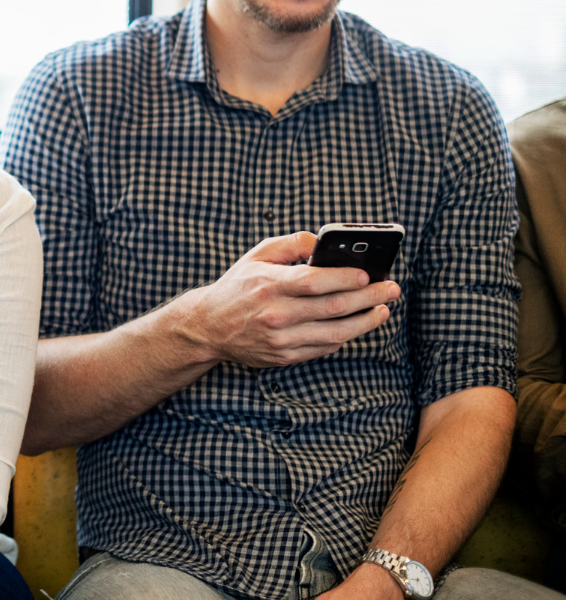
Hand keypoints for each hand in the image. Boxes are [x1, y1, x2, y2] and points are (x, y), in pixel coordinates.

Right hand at [177, 233, 399, 368]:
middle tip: (391, 290)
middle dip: (369, 298)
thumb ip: (290, 244)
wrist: (208, 326)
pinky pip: (323, 348)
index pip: (315, 281)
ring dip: (365, 322)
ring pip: (335, 333)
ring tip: (382, 311)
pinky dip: (344, 337)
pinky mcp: (284, 357)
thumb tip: (322, 242)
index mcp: (269, 284)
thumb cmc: (237, 287)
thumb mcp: (256, 255)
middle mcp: (275, 313)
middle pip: (333, 307)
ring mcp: (280, 339)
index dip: (346, 278)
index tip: (369, 274)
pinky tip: (356, 325)